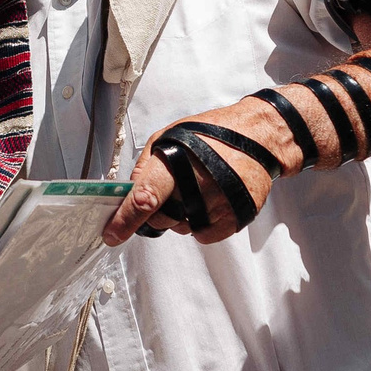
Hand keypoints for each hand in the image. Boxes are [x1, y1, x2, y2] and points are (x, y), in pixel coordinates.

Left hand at [102, 95, 293, 246]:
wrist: (258, 137)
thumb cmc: (211, 134)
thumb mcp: (168, 136)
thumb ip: (145, 165)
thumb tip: (129, 192)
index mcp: (176, 161)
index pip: (145, 197)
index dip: (125, 220)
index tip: (112, 235)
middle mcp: (197, 183)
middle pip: (161, 219)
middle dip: (158, 212)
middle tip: (173, 190)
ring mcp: (218, 202)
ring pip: (182, 229)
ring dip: (183, 217)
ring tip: (199, 188)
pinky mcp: (236, 216)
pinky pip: (205, 236)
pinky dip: (202, 224)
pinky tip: (211, 201)